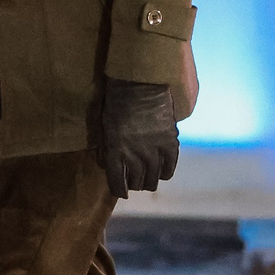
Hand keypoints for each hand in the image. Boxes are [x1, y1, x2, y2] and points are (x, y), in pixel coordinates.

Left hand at [99, 78, 179, 198]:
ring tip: (149, 179)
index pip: (117, 182)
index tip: (121, 192)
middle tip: (135, 182)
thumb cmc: (116, 101)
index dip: (119, 190)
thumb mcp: (104, 125)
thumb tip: (107, 163)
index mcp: (115, 150)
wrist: (139, 82)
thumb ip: (107, 147)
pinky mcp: (170, 142)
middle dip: (134, 184)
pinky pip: (170, 167)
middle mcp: (134, 154)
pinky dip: (166, 172)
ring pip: (153, 178)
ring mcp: (154, 149)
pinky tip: (163, 172)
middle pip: (136, 182)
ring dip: (150, 181)